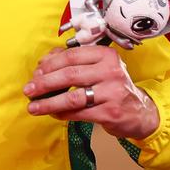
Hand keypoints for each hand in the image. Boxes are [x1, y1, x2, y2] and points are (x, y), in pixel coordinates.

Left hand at [23, 46, 159, 139]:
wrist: (140, 112)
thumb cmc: (113, 87)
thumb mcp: (99, 68)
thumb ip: (74, 62)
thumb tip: (43, 63)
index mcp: (105, 55)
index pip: (71, 56)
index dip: (49, 64)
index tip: (35, 73)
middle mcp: (111, 71)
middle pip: (69, 75)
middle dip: (44, 83)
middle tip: (28, 90)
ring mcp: (112, 92)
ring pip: (72, 97)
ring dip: (48, 102)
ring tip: (33, 107)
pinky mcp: (110, 112)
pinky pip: (79, 113)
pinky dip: (62, 114)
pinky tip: (53, 114)